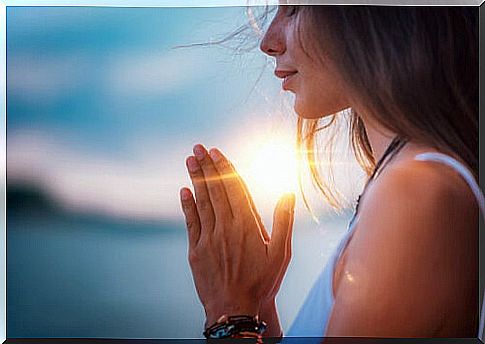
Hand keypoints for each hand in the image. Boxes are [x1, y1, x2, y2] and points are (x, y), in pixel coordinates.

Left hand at [179, 144, 294, 326]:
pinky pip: (190, 222)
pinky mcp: (196, 250)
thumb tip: (287, 193)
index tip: (217, 151)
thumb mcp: (281, 253)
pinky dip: (187, 205)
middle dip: (207, 166)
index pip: (234, 188)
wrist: (235, 309)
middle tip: (198, 147)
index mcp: (247, 225)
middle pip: (215, 190)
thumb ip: (284, 221)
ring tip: (190, 160)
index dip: (225, 168)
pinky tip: (183, 190)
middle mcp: (226, 227)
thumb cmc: (262, 282)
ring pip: (202, 202)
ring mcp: (209, 238)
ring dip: (195, 179)